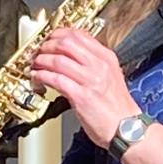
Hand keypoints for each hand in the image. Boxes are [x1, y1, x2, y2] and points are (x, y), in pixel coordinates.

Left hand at [30, 28, 138, 148]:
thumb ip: (93, 64)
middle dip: (46, 45)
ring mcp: (90, 80)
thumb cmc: (118, 109)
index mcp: (106, 58)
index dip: (58, 34)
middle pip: (66, 43)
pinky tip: (37, 79)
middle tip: (38, 52)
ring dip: (41, 61)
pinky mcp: (81, 96)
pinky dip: (42, 76)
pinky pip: (56, 79)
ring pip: (58, 60)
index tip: (49, 39)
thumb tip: (70, 57)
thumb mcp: (111, 77)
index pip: (78, 35)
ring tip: (35, 66)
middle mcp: (99, 65)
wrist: (127, 129)